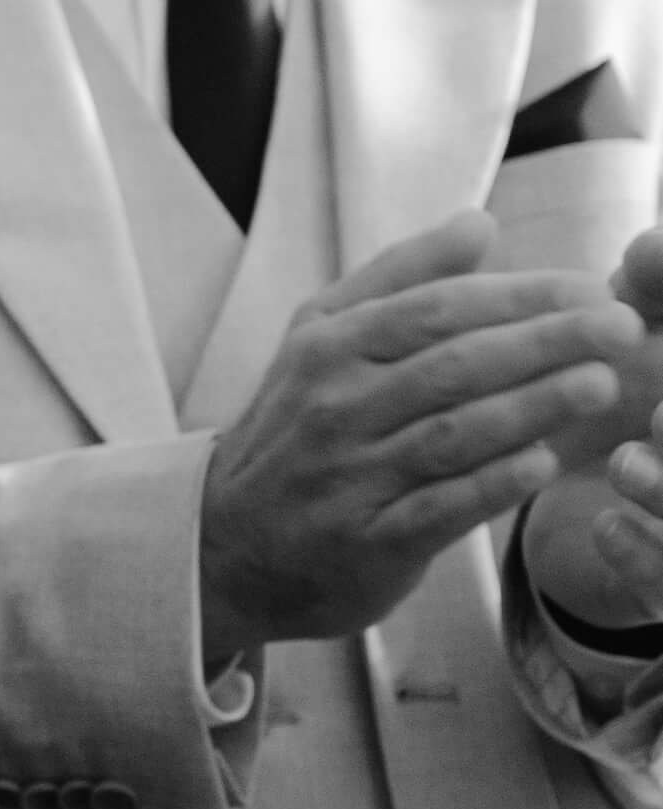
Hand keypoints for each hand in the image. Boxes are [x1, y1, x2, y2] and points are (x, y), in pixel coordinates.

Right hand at [196, 210, 638, 659]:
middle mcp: (337, 411)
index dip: (525, 296)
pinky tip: (542, 462)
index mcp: (332, 350)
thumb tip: (480, 227)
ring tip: (601, 385)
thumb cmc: (290, 434)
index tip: (592, 289)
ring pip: (454, 434)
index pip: (442, 309)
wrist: (221, 547)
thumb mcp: (319, 339)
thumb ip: (398, 279)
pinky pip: (437, 510)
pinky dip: (492, 485)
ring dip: (536, 407)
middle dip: (548, 343)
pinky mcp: (364, 547)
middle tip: (620, 329)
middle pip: (458, 366)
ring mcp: (349, 483)